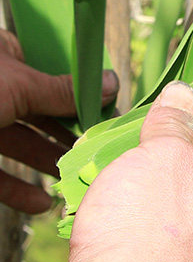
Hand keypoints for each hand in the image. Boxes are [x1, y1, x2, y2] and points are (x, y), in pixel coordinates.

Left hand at [0, 30, 117, 212]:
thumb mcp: (17, 87)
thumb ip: (62, 90)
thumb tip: (112, 83)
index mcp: (1, 57)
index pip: (49, 72)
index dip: (79, 93)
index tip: (106, 113)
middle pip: (37, 111)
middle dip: (66, 133)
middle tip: (95, 151)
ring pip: (17, 143)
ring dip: (45, 163)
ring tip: (72, 180)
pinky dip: (16, 189)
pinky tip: (38, 203)